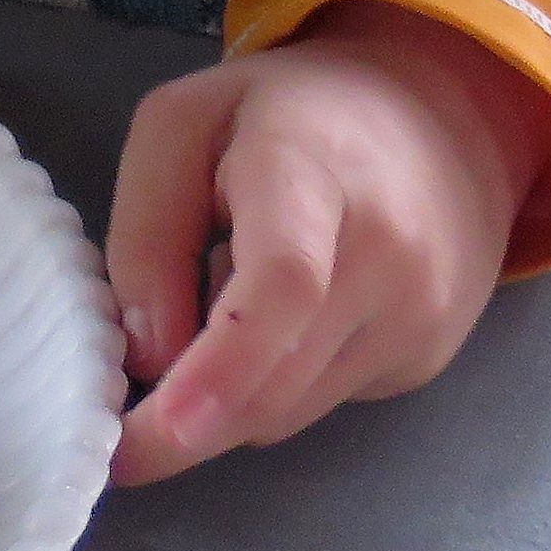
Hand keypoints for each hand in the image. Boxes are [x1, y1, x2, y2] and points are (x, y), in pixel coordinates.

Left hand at [103, 0, 550, 483]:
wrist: (436, 123)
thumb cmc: (283, 116)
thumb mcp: (181, 126)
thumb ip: (148, 230)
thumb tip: (149, 356)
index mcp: (311, 170)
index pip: (284, 282)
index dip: (221, 366)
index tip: (162, 426)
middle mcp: (387, 254)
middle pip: (277, 377)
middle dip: (184, 422)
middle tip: (114, 434)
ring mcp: (420, 315)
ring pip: (290, 410)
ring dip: (225, 394)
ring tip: (211, 304)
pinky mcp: (426, 359)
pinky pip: (320, 403)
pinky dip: (270, 386)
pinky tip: (270, 322)